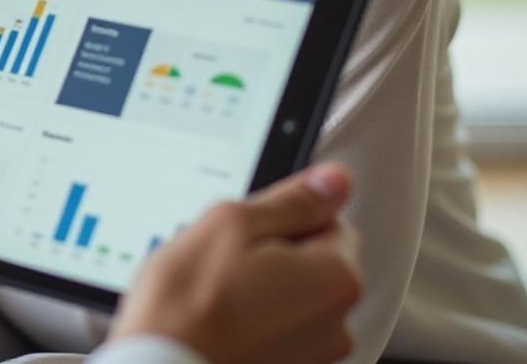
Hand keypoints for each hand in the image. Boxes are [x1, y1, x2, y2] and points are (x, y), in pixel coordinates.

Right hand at [108, 164, 362, 363]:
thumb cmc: (188, 304)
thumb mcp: (232, 224)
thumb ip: (292, 201)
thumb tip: (334, 181)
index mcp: (336, 277)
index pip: (330, 220)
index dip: (283, 217)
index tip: (245, 230)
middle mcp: (338, 322)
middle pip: (314, 263)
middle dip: (274, 255)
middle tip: (223, 261)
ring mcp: (314, 356)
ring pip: (293, 298)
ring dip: (262, 291)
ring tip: (215, 297)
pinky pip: (277, 332)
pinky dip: (253, 324)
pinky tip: (219, 324)